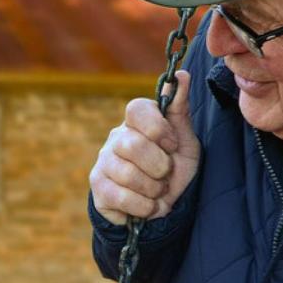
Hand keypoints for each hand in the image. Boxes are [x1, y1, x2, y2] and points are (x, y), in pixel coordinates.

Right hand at [90, 69, 200, 224]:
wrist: (162, 207)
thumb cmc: (173, 169)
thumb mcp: (185, 141)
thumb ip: (180, 109)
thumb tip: (182, 75)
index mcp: (137, 122)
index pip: (136, 108)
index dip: (158, 129)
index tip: (172, 145)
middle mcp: (116, 138)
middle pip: (132, 145)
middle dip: (159, 166)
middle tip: (166, 174)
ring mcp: (103, 162)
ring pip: (127, 174)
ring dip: (154, 189)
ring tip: (158, 191)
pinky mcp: (98, 187)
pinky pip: (121, 196)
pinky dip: (144, 206)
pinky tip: (149, 205)